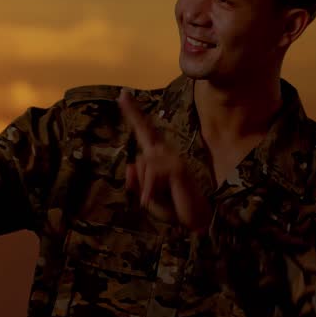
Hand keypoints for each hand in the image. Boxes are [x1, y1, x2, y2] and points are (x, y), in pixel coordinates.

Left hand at [118, 88, 211, 233]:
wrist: (193, 222)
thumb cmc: (173, 209)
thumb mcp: (148, 197)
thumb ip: (138, 183)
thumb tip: (130, 165)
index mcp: (158, 158)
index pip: (145, 132)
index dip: (134, 114)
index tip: (122, 95)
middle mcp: (166, 153)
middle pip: (143, 137)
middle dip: (133, 114)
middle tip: (122, 94)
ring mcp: (173, 158)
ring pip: (144, 162)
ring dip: (145, 185)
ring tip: (156, 196)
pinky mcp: (177, 167)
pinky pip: (152, 172)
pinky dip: (149, 189)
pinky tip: (154, 197)